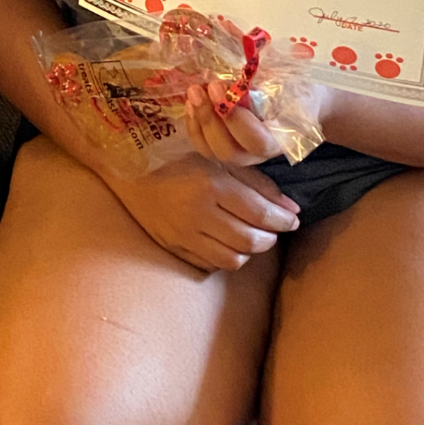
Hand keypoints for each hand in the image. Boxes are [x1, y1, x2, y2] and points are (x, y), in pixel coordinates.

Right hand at [106, 152, 299, 272]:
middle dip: (270, 237)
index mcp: (210, 185)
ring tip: (251, 235)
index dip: (283, 219)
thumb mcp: (218, 162)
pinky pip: (212, 264)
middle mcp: (197, 213)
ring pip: (234, 258)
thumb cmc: (178, 160)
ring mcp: (184, 235)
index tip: (292, 218)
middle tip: (273, 228)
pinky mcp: (174, 248)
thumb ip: (256, 182)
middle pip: (250, 240)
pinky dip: (227, 257)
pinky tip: (227, 242)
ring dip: (250, 250)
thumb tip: (290, 207)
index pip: (260, 213)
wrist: (131, 172)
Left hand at [183, 80, 285, 165]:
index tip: (219, 87)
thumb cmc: (291, 89)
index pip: (257, 141)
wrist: (289, 96)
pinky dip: (192, 124)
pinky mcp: (221, 147)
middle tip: (199, 88)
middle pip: (229, 151)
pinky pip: (202, 145)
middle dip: (210, 119)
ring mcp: (237, 153)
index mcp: (280, 140)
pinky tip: (190, 102)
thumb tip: (240, 80)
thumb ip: (267, 84)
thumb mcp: (286, 84)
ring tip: (193, 92)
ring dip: (198, 120)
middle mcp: (257, 154)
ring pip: (211, 150)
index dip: (235, 119)